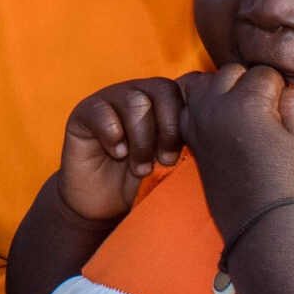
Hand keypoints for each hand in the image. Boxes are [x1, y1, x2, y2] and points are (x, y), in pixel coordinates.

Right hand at [58, 78, 186, 221]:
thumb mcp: (169, 161)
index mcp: (163, 100)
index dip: (185, 120)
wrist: (103, 205)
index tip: (185, 152)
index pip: (182, 90)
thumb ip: (184, 140)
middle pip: (161, 89)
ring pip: (134, 101)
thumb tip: (208, 130)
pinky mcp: (84, 112)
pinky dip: (113, 135)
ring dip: (142, 139)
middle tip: (166, 160)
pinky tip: (117, 154)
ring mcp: (110, 99)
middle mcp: (138, 92)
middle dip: (169, 128)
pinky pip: (101, 112)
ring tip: (141, 167)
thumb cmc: (142, 181)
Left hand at [178, 64, 293, 229]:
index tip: (284, 106)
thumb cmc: (287, 178)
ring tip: (243, 110)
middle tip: (266, 108)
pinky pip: (190, 105)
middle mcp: (215, 106)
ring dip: (224, 89)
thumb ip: (293, 101)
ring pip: (206, 82)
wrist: (261, 220)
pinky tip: (223, 121)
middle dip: (250, 83)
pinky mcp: (190, 137)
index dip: (279, 86)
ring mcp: (197, 121)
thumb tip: (282, 88)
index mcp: (246, 102)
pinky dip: (204, 105)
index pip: (263, 72)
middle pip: (232, 71)